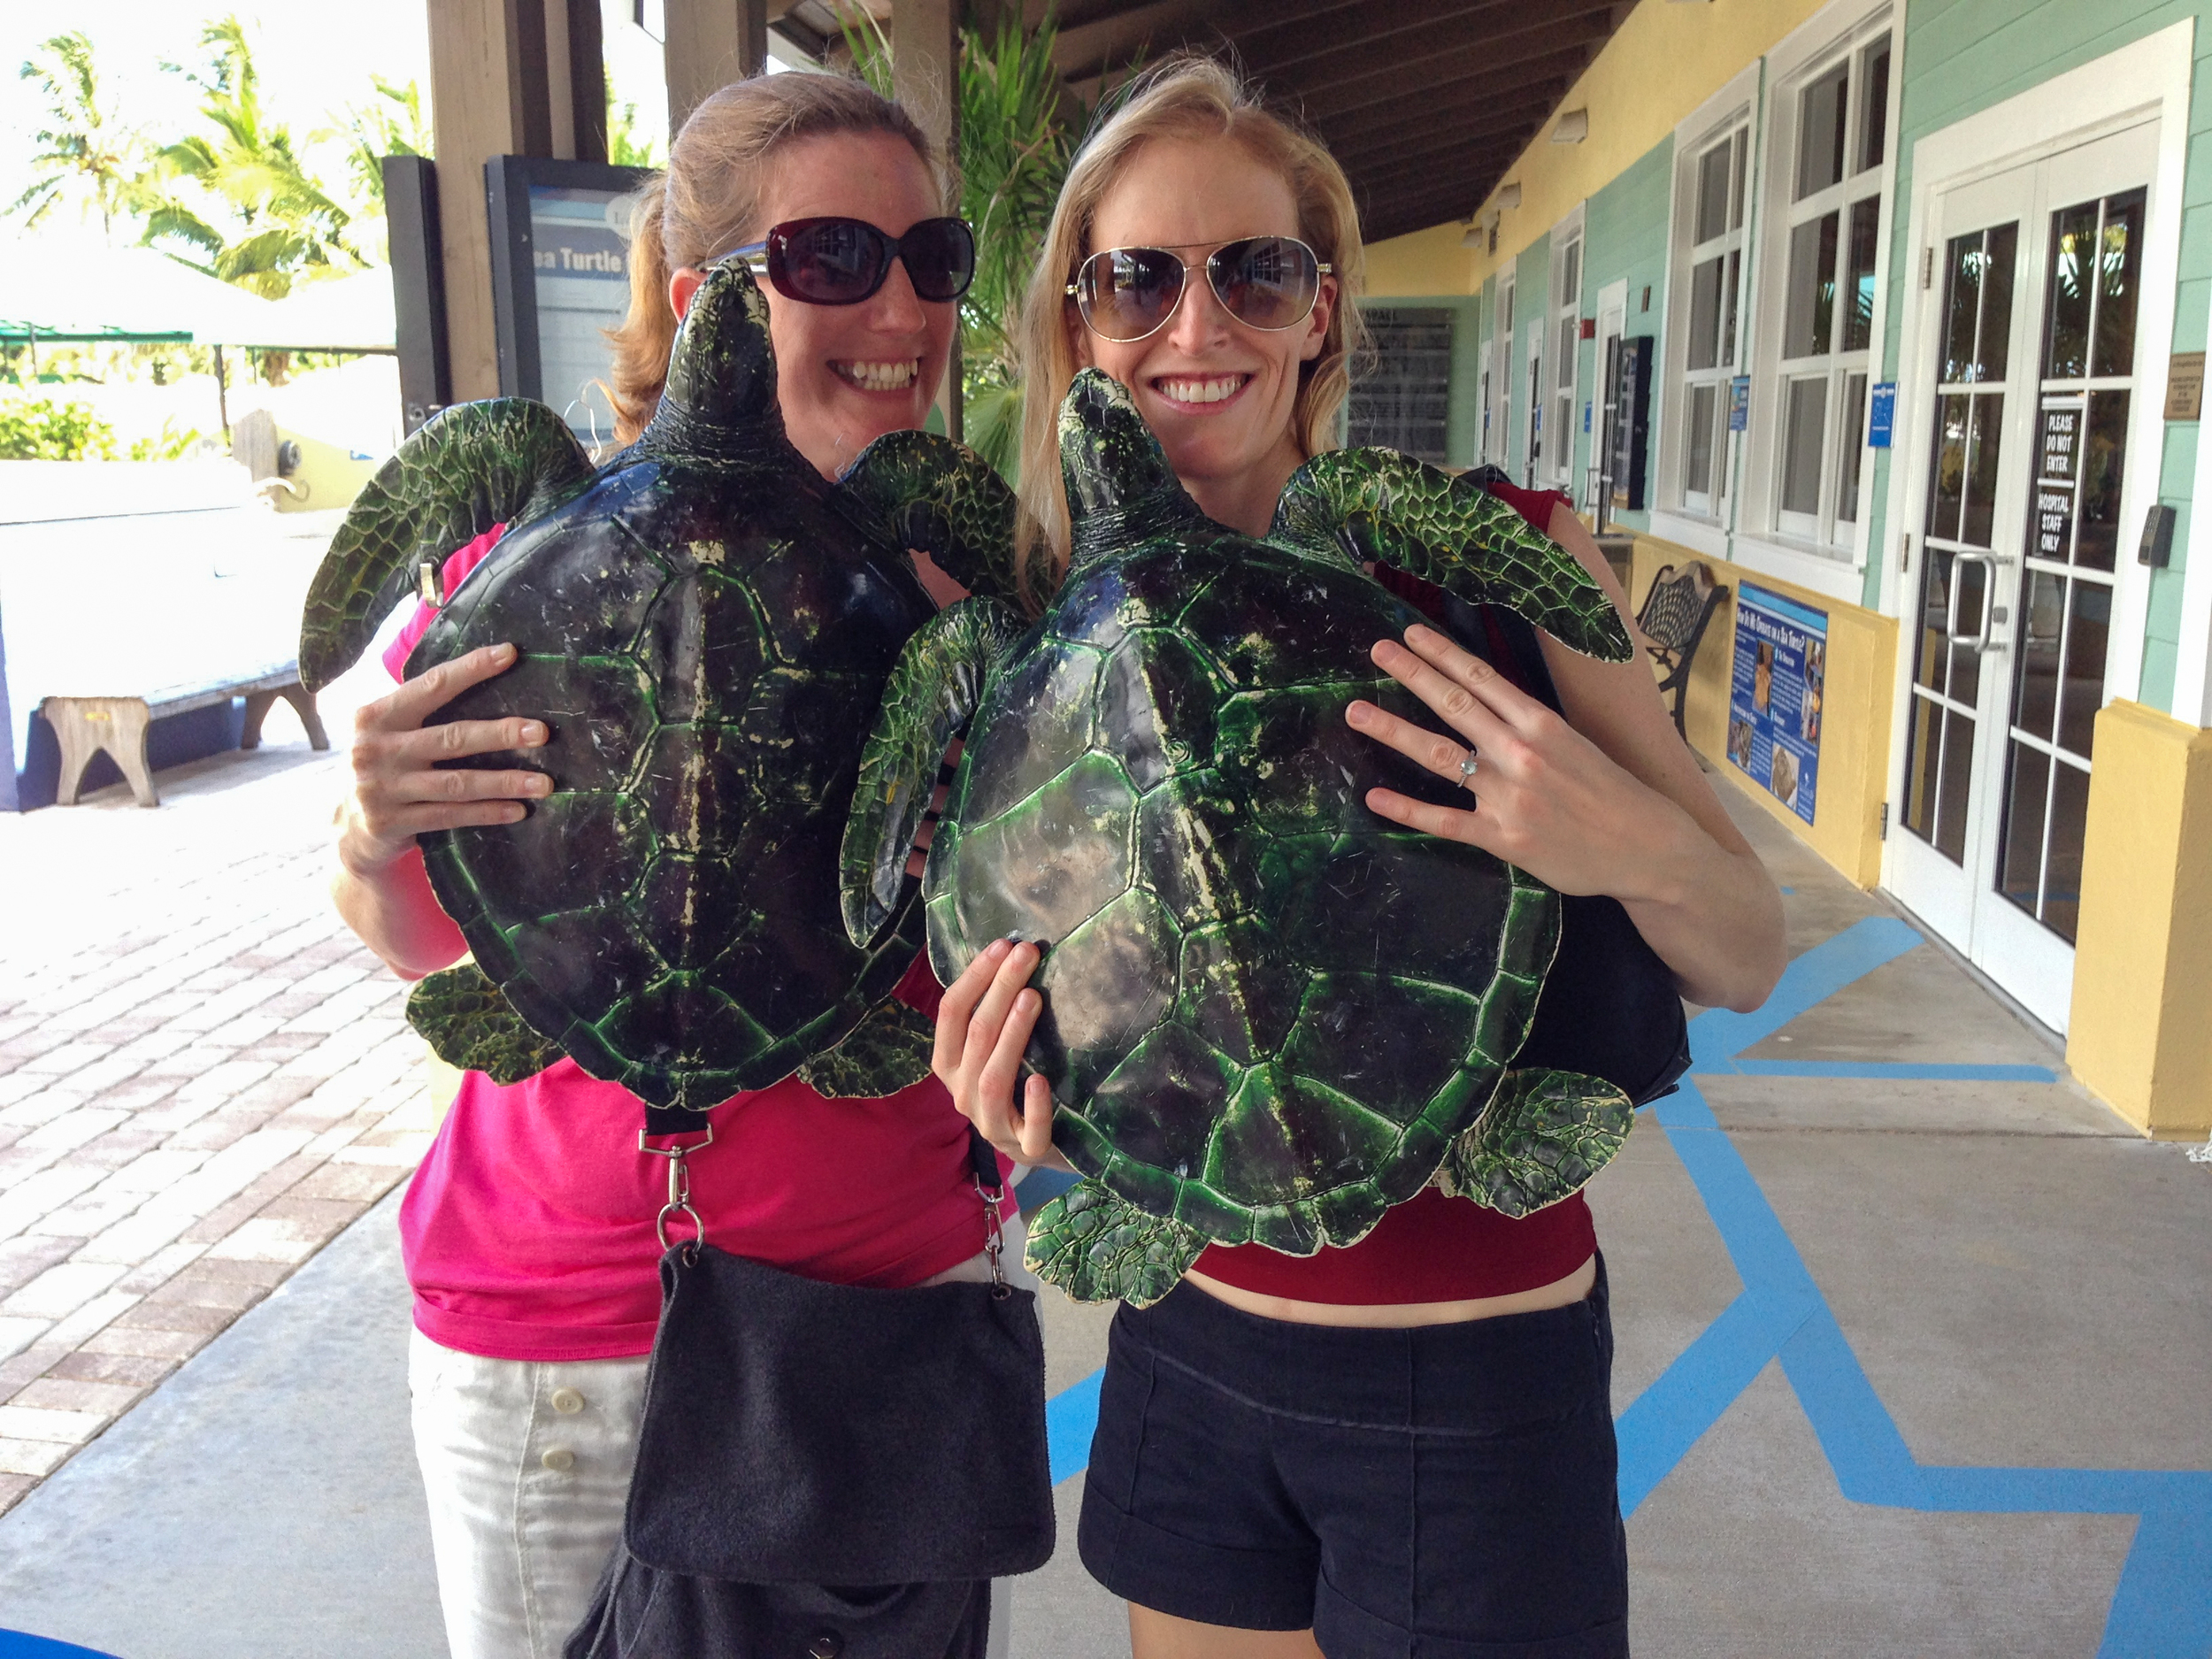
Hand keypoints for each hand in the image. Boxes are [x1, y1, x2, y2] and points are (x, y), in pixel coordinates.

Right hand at [339, 642, 552, 877]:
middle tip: (541, 732)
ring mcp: (382, 788)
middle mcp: (375, 749)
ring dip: (505, 782)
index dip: (471, 669)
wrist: (347, 827)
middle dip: (500, 734)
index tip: (509, 654)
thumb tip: (491, 685)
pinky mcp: (392, 822)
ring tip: (543, 783)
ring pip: (457, 783)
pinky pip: (451, 815)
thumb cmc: (384, 766)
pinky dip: (487, 812)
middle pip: (451, 737)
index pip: (431, 685)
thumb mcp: (387, 732)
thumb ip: (421, 711)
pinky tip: (518, 810)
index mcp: (375, 716)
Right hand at [934, 938, 1071, 1169]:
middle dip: (999, 991)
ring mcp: (993, 1126)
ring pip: (993, 1078)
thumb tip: (1012, 956)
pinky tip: (1041, 1080)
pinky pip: (1028, 1131)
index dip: (974, 978)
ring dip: (1012, 1035)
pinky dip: (1034, 1106)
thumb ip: (994, 1018)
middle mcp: (963, 1095)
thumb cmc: (1019, 1086)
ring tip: (1033, 998)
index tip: (1002, 945)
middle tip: (1026, 954)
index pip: (951, 1015)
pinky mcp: (1027, 1150)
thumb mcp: (996, 1051)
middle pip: (975, 1037)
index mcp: (951, 1066)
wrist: (1048, 1146)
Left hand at [1345, 623, 1690, 903]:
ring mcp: (1509, 795)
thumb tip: (1492, 704)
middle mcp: (1521, 752)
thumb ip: (1532, 726)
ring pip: (1439, 756)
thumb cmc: (1613, 795)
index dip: (1443, 654)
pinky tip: (1375, 798)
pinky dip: (1407, 810)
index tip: (1411, 634)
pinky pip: (1444, 820)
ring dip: (1393, 730)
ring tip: (1357, 711)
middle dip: (1411, 674)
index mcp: (1542, 724)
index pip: (1483, 679)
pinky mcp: (1503, 837)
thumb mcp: (1578, 744)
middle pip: (1455, 704)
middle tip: (1376, 650)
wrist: (1648, 848)